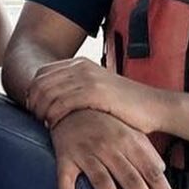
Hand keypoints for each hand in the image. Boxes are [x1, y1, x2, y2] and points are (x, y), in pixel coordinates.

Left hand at [28, 57, 161, 133]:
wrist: (155, 106)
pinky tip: (54, 125)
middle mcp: (80, 67)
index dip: (33, 89)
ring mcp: (88, 78)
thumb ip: (76, 87)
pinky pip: (62, 103)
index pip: (42, 72)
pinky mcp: (95, 93)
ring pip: (49, 93)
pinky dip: (54, 115)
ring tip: (43, 123)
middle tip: (34, 117)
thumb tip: (52, 98)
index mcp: (79, 63)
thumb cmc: (125, 104)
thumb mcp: (97, 88)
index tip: (33, 106)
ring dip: (41, 109)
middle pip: (42, 82)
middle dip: (34, 100)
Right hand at [48, 108, 181, 188]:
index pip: (151, 172)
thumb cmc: (103, 122)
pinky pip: (65, 179)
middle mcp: (107, 147)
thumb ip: (146, 150)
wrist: (68, 104)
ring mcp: (85, 152)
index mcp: (127, 141)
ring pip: (102, 182)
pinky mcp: (64, 156)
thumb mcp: (128, 130)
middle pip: (130, 180)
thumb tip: (162, 173)